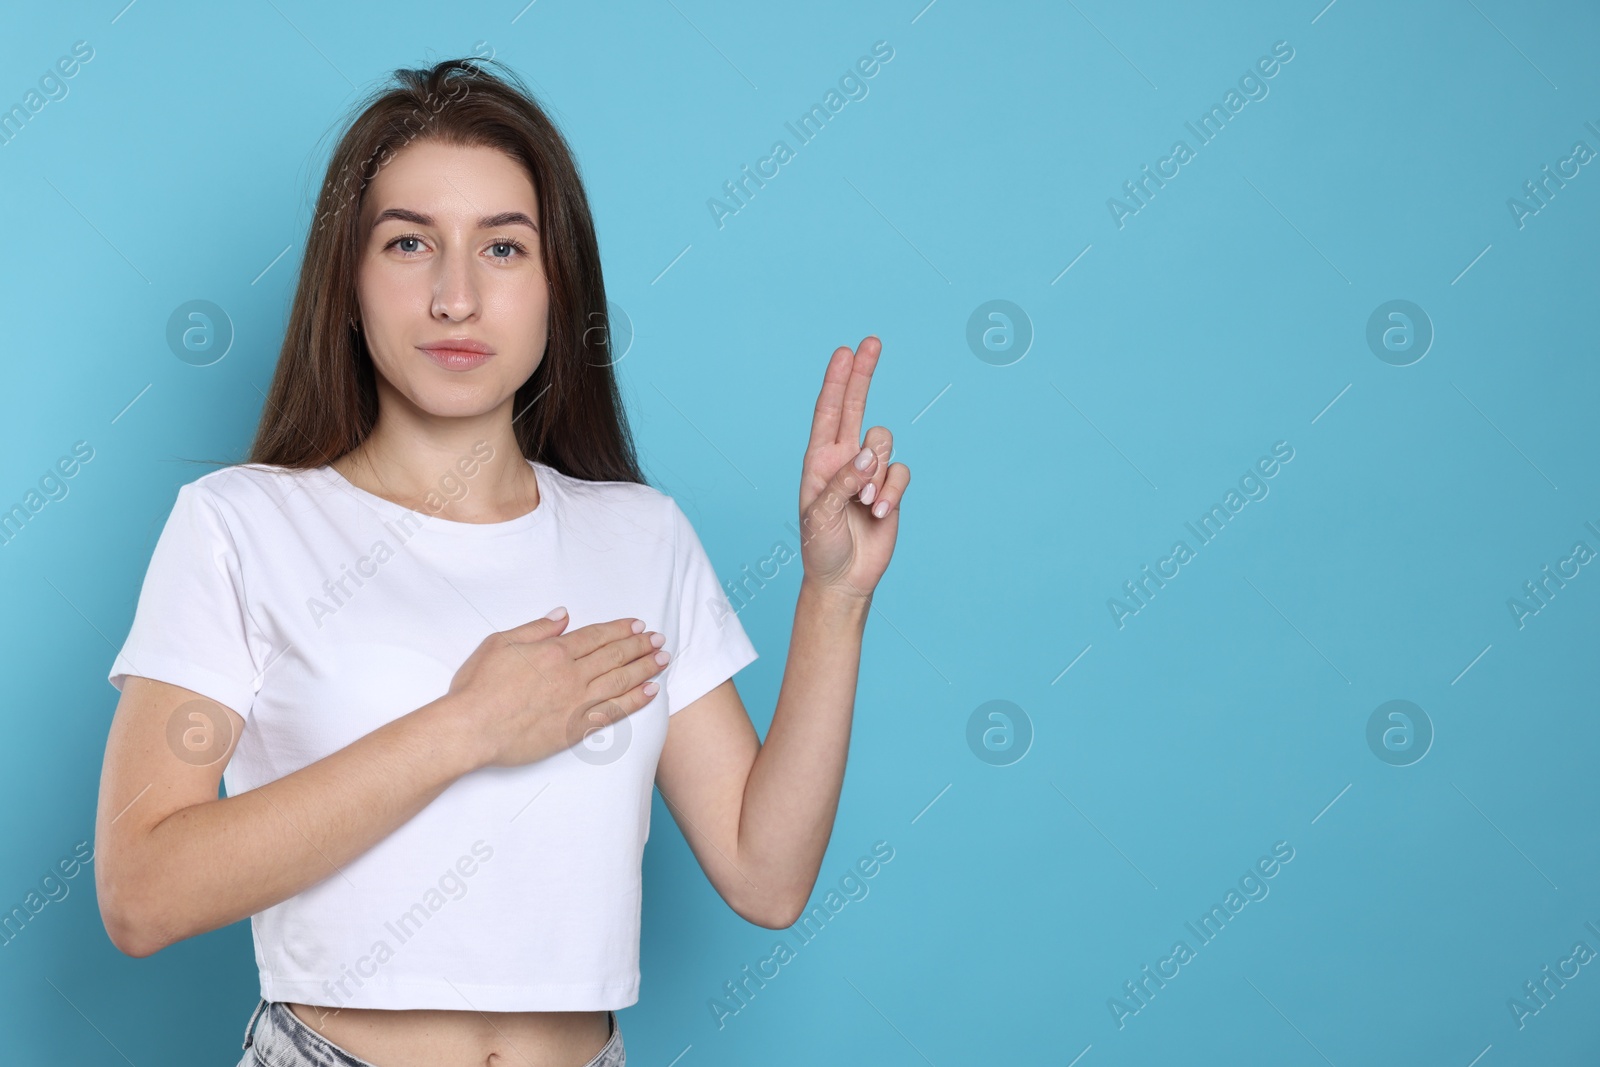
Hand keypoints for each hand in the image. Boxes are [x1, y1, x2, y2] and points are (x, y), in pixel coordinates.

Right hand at [443, 610, 670, 769]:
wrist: (471, 729)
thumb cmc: (478, 687)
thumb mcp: (500, 643)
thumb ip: (535, 629)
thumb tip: (563, 616)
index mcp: (553, 651)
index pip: (596, 636)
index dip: (620, 630)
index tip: (638, 626)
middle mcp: (571, 675)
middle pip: (614, 656)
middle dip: (640, 646)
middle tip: (659, 640)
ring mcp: (576, 703)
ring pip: (620, 681)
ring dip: (645, 668)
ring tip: (663, 659)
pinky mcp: (575, 728)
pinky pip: (614, 712)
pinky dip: (635, 701)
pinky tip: (651, 692)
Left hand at [797, 336, 910, 600]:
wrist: (844, 579)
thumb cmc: (821, 547)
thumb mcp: (819, 515)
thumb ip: (843, 481)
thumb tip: (870, 456)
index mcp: (819, 460)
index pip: (827, 412)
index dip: (837, 381)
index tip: (845, 351)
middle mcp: (844, 459)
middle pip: (856, 406)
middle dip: (863, 375)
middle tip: (872, 341)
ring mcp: (870, 473)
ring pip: (884, 444)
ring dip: (878, 473)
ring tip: (864, 504)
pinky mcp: (891, 490)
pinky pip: (902, 473)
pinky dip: (893, 492)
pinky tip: (879, 514)